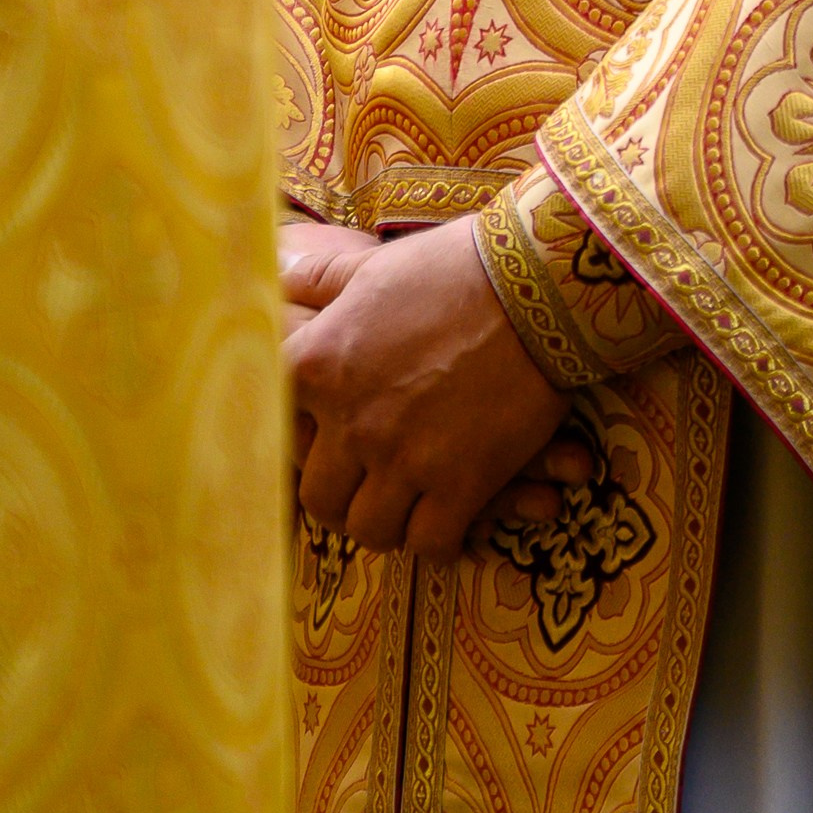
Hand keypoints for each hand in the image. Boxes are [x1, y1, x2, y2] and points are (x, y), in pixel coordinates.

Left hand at [284, 214, 576, 557]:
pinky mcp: (460, 486)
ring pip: (371, 530)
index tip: (318, 444)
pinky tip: (452, 521)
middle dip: (342, 498)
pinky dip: (439, 540)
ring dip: (388, 522)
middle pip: (320, 498)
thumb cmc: (453, 269)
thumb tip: (286, 277)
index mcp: (319, 366)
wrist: (537, 286)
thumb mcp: (374, 269)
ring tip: (406, 508)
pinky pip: (431, 543)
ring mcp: (404, 460)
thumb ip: (325, 282)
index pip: (274, 431)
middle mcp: (350, 421)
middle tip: (366, 488)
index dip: (297, 443)